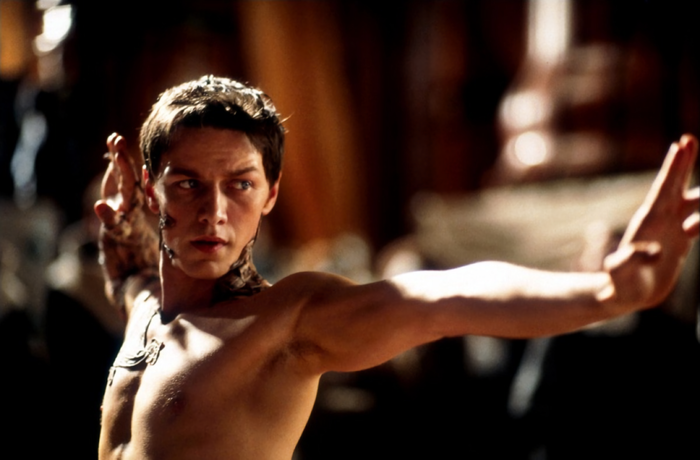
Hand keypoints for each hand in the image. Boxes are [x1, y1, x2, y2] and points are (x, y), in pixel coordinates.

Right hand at [94, 133, 140, 227]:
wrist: (128, 227)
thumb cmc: (122, 230)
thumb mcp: (115, 227)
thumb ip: (108, 217)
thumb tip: (99, 205)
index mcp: (133, 199)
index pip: (129, 181)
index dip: (124, 168)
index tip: (120, 156)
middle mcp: (132, 188)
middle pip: (128, 170)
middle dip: (123, 157)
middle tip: (118, 141)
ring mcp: (126, 182)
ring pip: (123, 165)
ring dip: (119, 151)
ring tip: (115, 137)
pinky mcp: (120, 178)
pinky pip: (118, 164)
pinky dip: (115, 153)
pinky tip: (112, 138)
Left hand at [603, 134, 698, 308]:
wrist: (624, 294)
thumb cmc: (620, 285)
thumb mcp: (620, 275)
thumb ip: (628, 263)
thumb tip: (650, 253)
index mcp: (648, 222)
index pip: (663, 189)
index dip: (673, 168)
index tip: (680, 145)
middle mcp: (660, 219)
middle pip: (675, 185)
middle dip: (684, 163)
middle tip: (689, 139)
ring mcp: (672, 226)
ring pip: (692, 201)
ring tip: (689, 224)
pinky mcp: (681, 238)